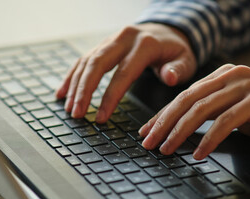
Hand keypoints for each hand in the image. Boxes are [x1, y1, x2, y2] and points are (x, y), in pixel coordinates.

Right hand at [56, 23, 196, 122]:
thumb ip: (178, 69)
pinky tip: (63, 92)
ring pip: (86, 61)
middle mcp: (123, 39)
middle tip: (76, 114)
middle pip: (97, 64)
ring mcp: (110, 40)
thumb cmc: (175, 50)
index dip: (110, 97)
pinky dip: (72, 76)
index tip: (101, 118)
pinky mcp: (102, 44)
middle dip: (84, 91)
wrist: (165, 29)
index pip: (123, 73)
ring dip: (75, 85)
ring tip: (69, 108)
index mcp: (144, 45)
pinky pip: (83, 59)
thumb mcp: (186, 59)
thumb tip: (169, 77)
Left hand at [139, 64, 249, 159]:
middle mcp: (230, 75)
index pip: (182, 96)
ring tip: (167, 149)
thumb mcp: (228, 111)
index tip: (146, 131)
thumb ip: (205, 114)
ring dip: (180, 132)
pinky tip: (199, 154)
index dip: (161, 115)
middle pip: (186, 100)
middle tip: (149, 142)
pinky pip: (226, 121)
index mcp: (219, 76)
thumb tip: (173, 129)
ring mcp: (245, 85)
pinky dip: (210, 139)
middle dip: (163, 123)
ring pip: (202, 109)